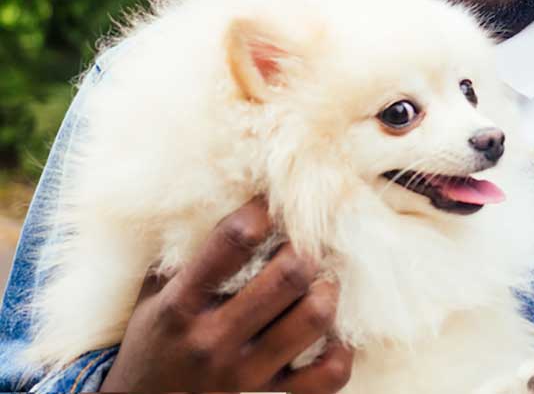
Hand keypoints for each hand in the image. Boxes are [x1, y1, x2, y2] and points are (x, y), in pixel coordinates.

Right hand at [99, 198, 352, 392]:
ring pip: (315, 316)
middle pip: (289, 274)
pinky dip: (342, 349)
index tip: (273, 203)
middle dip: (305, 248)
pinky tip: (331, 333)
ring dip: (327, 289)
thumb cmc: (155, 342)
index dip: (264, 211)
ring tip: (319, 283)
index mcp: (181, 304)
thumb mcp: (154, 295)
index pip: (233, 240)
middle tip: (303, 244)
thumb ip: (189, 253)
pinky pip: (329, 374)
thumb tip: (238, 197)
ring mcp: (244, 375)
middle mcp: (213, 341)